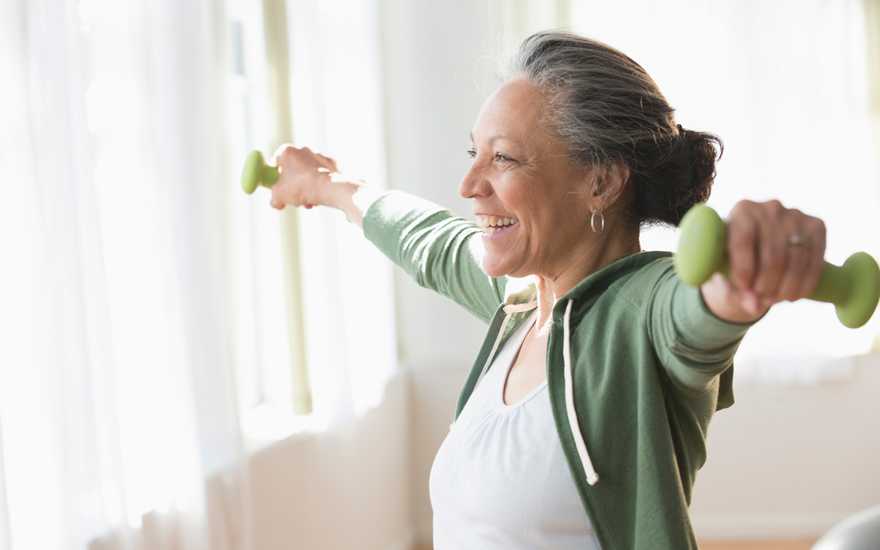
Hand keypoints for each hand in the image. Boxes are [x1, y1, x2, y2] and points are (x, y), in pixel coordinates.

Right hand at [268, 144, 341, 210]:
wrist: (329, 187)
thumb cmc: (300, 187)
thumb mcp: (278, 196)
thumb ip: (274, 199)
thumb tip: (277, 203)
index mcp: (287, 152)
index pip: (276, 160)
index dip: (274, 174)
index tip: (277, 185)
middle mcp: (303, 150)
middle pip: (293, 170)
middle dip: (292, 187)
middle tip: (294, 200)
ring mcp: (318, 156)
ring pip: (307, 175)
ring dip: (305, 190)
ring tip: (308, 204)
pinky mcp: (331, 164)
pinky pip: (320, 176)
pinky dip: (318, 186)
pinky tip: (318, 199)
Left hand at [701, 199, 826, 322]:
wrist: (758, 247)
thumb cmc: (732, 260)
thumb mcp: (724, 273)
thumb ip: (733, 291)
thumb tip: (754, 307)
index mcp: (741, 211)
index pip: (743, 239)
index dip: (744, 268)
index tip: (744, 288)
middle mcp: (769, 208)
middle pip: (773, 254)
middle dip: (767, 284)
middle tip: (761, 299)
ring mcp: (796, 215)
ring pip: (797, 260)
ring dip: (786, 288)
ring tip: (774, 299)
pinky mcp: (816, 226)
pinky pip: (815, 260)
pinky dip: (806, 284)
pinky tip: (793, 296)